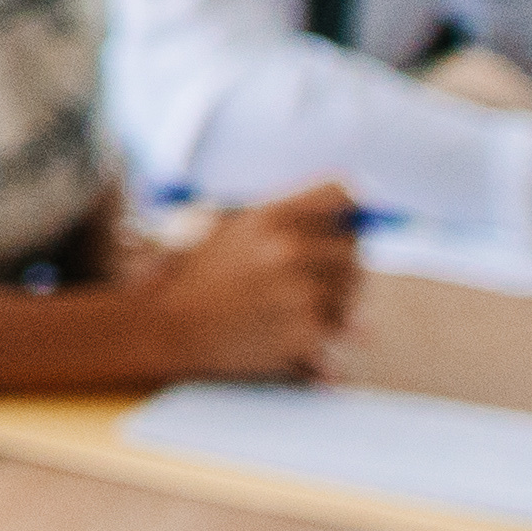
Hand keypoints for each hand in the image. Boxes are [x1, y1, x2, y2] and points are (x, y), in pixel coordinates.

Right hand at [124, 183, 365, 380]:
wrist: (167, 330)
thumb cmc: (200, 279)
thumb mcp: (233, 229)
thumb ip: (288, 219)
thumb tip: (365, 219)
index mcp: (272, 217)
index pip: (343, 195)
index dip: (346, 211)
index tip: (338, 229)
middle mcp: (290, 250)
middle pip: (353, 246)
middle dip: (339, 263)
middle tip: (309, 280)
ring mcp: (301, 294)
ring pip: (352, 292)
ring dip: (333, 301)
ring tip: (290, 309)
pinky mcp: (307, 334)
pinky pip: (338, 328)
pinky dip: (321, 335)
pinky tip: (287, 333)